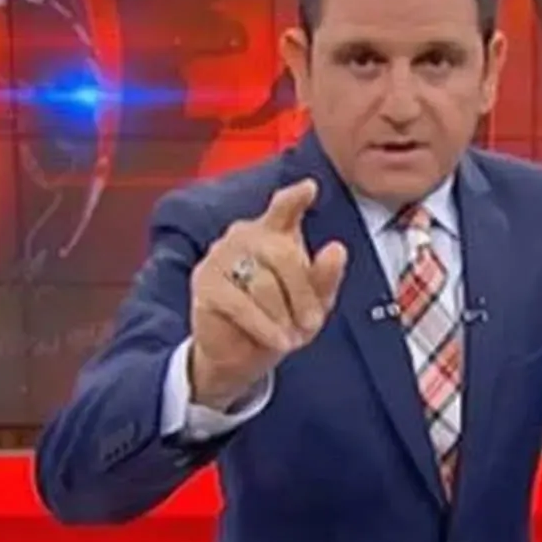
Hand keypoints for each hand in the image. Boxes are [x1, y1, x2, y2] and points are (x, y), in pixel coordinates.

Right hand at [187, 179, 346, 409]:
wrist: (244, 353)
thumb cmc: (283, 317)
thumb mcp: (315, 301)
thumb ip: (326, 276)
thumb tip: (337, 249)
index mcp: (275, 231)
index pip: (284, 208)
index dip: (295, 198)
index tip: (309, 188)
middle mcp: (245, 234)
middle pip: (283, 255)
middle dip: (303, 294)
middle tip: (312, 324)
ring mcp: (220, 255)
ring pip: (263, 282)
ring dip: (284, 315)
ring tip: (291, 336)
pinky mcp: (205, 284)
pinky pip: (240, 303)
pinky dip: (264, 326)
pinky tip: (278, 341)